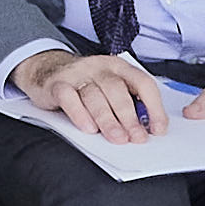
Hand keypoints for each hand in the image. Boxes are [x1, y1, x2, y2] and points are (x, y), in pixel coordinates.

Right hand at [22, 47, 175, 142]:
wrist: (45, 68)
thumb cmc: (84, 82)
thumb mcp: (109, 87)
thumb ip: (127, 102)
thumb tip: (146, 128)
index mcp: (118, 67)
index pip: (143, 83)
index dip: (154, 107)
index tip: (158, 129)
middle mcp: (99, 67)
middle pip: (117, 90)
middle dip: (129, 117)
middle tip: (136, 138)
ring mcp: (77, 74)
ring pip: (94, 96)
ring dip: (107, 120)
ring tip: (116, 138)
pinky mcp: (57, 84)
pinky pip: (69, 98)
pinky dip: (80, 114)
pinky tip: (88, 128)